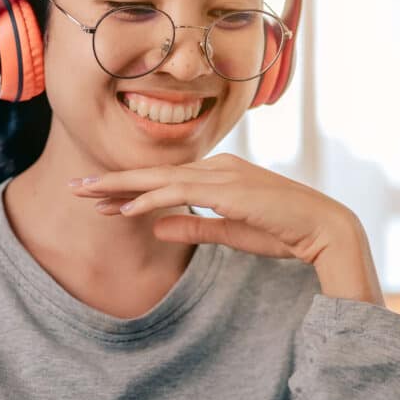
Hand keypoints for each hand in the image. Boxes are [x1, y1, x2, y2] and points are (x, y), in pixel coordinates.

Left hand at [69, 153, 383, 303]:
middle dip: (112, 181)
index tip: (99, 199)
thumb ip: (194, 227)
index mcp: (220, 173)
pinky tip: (125, 209)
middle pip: (154, 172)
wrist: (324, 229)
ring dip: (121, 188)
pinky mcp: (229, 190)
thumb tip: (157, 227)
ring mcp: (223, 175)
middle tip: (75, 187)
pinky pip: (180, 193)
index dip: (129, 188)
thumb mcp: (229, 232)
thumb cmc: (284, 232)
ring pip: (160, 179)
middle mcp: (218, 166)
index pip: (165, 179)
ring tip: (86, 195)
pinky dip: (150, 200)